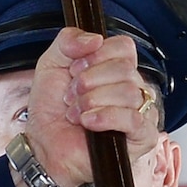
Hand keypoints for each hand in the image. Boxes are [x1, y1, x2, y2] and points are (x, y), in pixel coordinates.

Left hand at [25, 28, 159, 186]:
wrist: (45, 147)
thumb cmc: (52, 112)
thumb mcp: (51, 64)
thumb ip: (68, 41)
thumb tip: (94, 38)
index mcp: (115, 68)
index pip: (124, 47)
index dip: (97, 55)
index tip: (75, 69)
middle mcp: (132, 88)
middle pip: (125, 69)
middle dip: (89, 81)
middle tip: (72, 95)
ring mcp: (140, 112)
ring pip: (128, 92)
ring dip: (93, 102)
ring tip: (77, 113)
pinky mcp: (142, 137)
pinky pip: (134, 119)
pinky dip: (106, 117)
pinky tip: (89, 122)